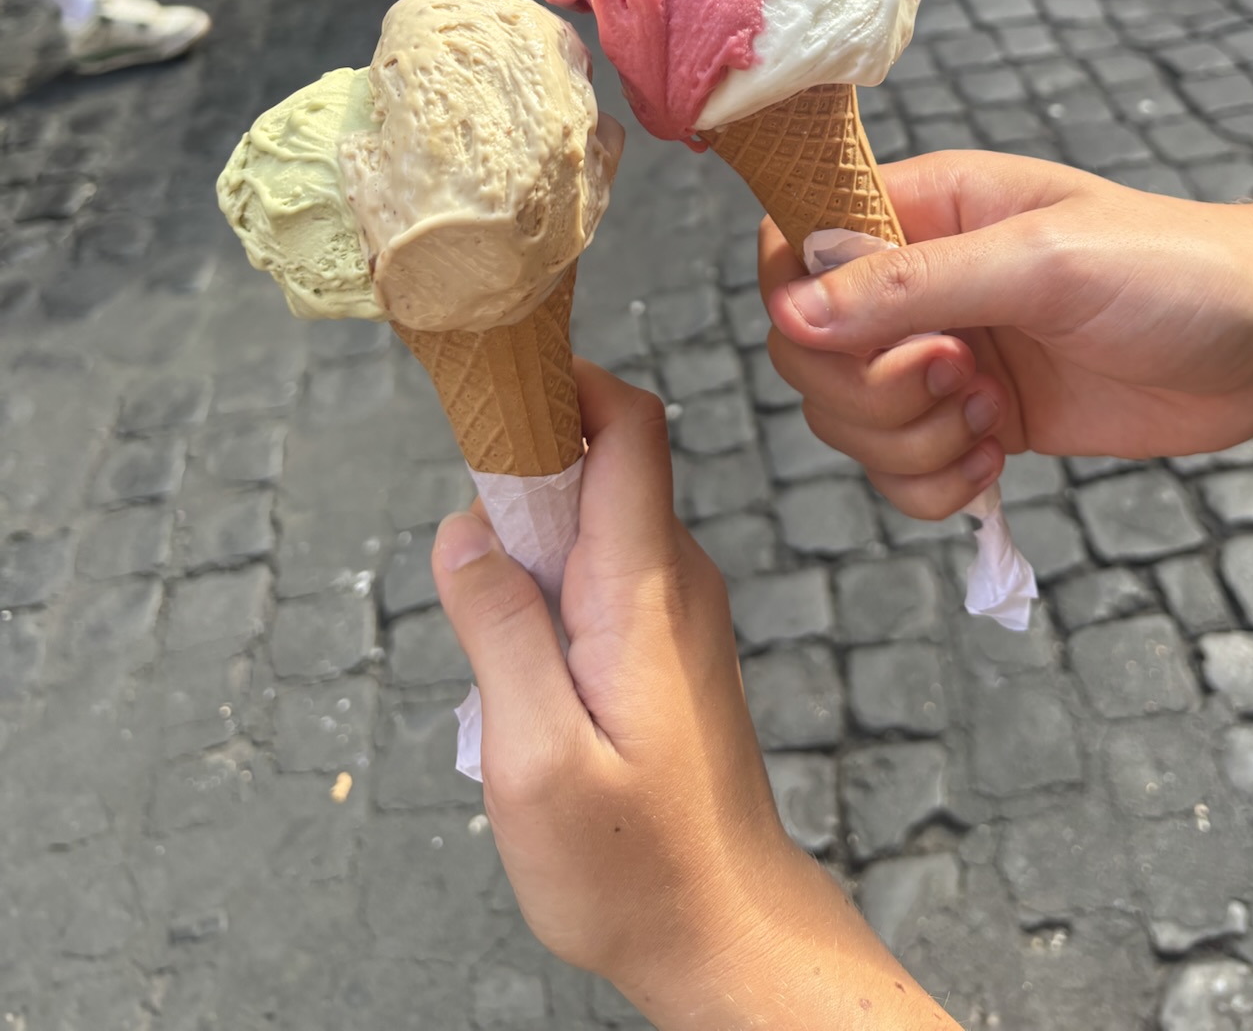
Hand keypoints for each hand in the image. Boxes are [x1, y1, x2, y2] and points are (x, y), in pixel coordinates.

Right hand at [433, 362, 953, 1027]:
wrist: (726, 934)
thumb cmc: (635, 866)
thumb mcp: (536, 759)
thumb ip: (500, 631)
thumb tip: (463, 527)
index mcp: (645, 587)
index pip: (628, 426)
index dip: (563, 381)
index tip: (492, 384)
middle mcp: (674, 580)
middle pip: (602, 464)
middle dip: (522, 470)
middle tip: (462, 544)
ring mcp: (677, 611)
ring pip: (595, 524)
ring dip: (530, 543)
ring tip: (486, 629)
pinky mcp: (667, 647)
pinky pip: (603, 574)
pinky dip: (550, 586)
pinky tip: (521, 668)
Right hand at [761, 152, 1252, 520]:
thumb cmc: (1173, 269)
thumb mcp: (1042, 263)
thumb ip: (914, 284)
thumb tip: (794, 309)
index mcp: (923, 209)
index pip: (795, 244)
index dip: (798, 302)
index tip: (863, 340)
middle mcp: (921, 280)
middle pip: (809, 351)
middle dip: (867, 393)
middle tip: (960, 379)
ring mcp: (946, 355)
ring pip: (849, 420)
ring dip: (904, 445)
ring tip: (989, 420)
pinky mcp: (979, 421)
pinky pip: (902, 471)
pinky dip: (930, 486)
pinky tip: (993, 463)